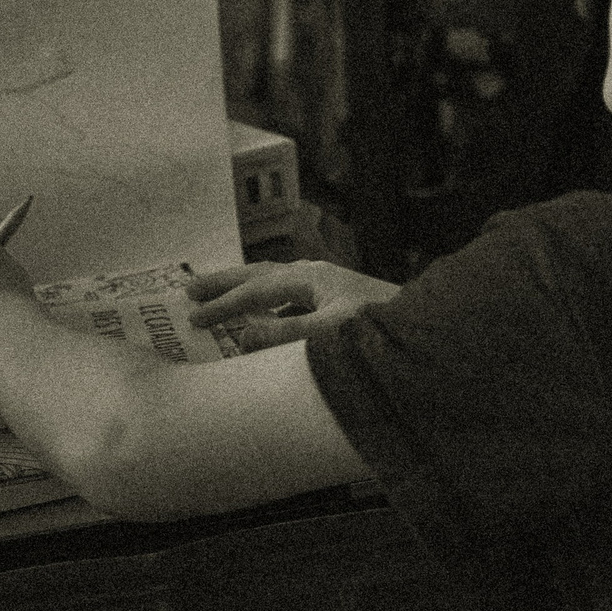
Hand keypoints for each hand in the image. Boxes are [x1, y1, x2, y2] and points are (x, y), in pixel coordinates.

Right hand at [185, 260, 400, 348]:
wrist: (423, 329)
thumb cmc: (378, 330)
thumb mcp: (329, 334)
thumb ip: (286, 335)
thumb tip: (243, 336)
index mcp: (310, 278)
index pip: (256, 290)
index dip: (222, 305)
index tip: (191, 319)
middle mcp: (316, 275)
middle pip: (260, 274)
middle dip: (224, 282)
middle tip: (188, 290)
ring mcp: (327, 284)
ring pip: (275, 283)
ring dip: (244, 291)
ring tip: (215, 300)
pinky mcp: (337, 299)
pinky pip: (290, 297)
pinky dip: (268, 305)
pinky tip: (262, 322)